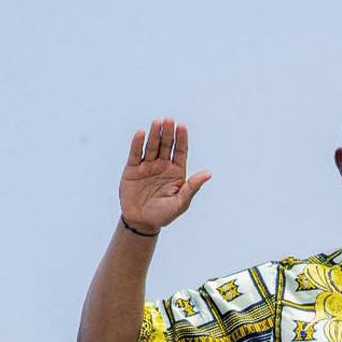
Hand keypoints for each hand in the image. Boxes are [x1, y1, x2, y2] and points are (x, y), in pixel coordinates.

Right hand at [120, 118, 210, 234]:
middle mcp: (163, 166)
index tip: (182, 126)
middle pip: (166, 146)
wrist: (142, 221)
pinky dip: (137, 143)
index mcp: (177, 172)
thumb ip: (192, 186)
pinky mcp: (132, 169)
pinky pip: (135, 154)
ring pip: (152, 147)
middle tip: (169, 120)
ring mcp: (147, 166)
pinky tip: (141, 133)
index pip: (180, 152)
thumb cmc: (164, 214)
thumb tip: (208, 173)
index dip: (181, 139)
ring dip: (155, 135)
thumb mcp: (181, 202)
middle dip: (168, 133)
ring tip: (158, 122)